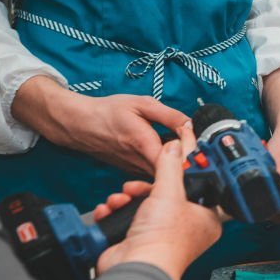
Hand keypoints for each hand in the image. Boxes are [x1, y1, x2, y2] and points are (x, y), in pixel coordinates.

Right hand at [14, 76, 188, 174]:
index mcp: (144, 144)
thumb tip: (191, 124)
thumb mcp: (142, 104)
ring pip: (163, 175)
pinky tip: (167, 155)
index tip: (201, 147)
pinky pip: (152, 173)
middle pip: (173, 172)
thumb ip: (169, 115)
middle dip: (189, 164)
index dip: (193, 156)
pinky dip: (163, 168)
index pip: (176, 161)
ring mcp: (134, 169)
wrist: (78, 124)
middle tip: (199, 152)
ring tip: (184, 153)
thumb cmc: (107, 112)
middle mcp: (139, 162)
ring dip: (176, 167)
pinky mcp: (130, 171)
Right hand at [95, 120, 223, 279]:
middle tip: (136, 187)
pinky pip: (128, 218)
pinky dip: (116, 212)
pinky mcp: (140, 240)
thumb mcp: (169, 192)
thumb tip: (176, 146)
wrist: (134, 268)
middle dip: (144, 187)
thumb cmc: (162, 241)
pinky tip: (110, 210)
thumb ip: (171, 166)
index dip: (182, 172)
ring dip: (127, 198)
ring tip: (121, 199)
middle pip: (165, 194)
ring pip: (144, 204)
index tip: (171, 158)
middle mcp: (186, 228)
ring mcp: (162, 235)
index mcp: (205, 218)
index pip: (198, 186)